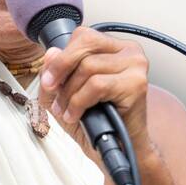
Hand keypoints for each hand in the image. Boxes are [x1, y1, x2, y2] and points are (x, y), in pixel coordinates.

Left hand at [38, 27, 152, 160]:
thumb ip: (54, 73)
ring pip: (88, 67)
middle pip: (84, 46)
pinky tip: (76, 115)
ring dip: (69, 93)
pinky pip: (96, 85)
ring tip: (67, 110)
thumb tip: (51, 54)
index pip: (83, 36)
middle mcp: (129, 52)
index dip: (61, 57)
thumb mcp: (65, 94)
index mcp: (115, 48)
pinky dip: (79, 102)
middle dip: (61, 71)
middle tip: (52, 91)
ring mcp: (135, 66)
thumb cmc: (97, 121)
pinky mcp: (136, 84)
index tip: (49, 79)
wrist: (119, 149)